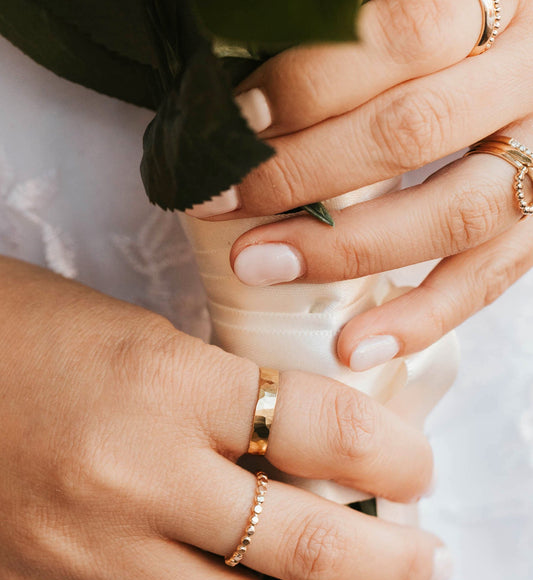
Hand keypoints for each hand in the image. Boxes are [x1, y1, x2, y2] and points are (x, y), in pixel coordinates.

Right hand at [0, 257, 445, 579]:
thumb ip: (231, 395)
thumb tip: (315, 447)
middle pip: (294, 539)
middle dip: (385, 563)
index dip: (388, 454)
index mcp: (166, 385)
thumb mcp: (147, 337)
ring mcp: (95, 551)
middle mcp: (136, 476)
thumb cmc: (34, 332)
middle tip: (432, 568)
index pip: (316, 427)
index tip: (415, 470)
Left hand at [209, 0, 530, 369]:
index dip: (310, 83)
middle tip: (221, 199)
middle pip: (415, 129)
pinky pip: (488, 278)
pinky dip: (421, 318)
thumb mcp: (388, 12)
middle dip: (303, 173)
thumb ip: (341, 28)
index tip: (235, 118)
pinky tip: (356, 346)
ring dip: (349, 248)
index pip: (402, 31)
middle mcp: (526, 74)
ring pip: (459, 211)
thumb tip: (232, 72)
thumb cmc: (426, 35)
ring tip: (263, 267)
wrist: (506, 63)